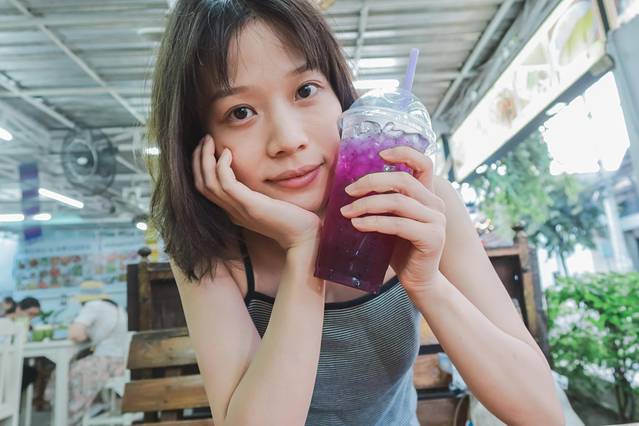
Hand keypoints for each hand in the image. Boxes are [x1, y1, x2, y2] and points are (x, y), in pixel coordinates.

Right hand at [193, 134, 320, 249]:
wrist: (303, 237)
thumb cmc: (292, 219)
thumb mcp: (269, 204)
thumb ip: (258, 192)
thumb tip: (257, 173)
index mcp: (233, 211)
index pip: (205, 188)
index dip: (200, 166)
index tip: (206, 147)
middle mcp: (231, 211)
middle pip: (201, 184)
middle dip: (198, 159)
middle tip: (204, 139)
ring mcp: (239, 210)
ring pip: (208, 183)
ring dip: (205, 158)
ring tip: (209, 140)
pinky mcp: (250, 206)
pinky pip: (226, 184)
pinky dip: (222, 167)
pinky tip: (228, 153)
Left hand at [339, 146, 445, 296]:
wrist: (418, 280)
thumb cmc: (400, 249)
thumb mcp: (391, 219)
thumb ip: (384, 202)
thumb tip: (351, 185)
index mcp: (427, 195)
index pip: (423, 163)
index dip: (403, 153)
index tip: (379, 154)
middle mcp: (435, 204)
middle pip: (403, 180)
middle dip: (371, 182)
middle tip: (348, 191)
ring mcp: (436, 220)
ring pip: (397, 202)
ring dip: (367, 204)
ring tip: (346, 211)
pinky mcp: (432, 238)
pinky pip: (398, 224)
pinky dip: (374, 222)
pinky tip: (357, 225)